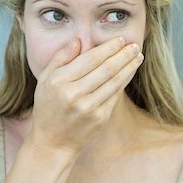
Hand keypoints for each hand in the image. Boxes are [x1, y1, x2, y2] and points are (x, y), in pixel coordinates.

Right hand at [28, 37, 143, 156]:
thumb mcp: (44, 79)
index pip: (90, 59)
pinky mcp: (99, 118)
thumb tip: (78, 40)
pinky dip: (125, 81)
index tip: (120, 39)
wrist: (52, 143)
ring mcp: (88, 108)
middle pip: (106, 69)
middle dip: (123, 55)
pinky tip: (131, 71)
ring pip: (115, 81)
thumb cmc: (48, 106)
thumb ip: (60, 58)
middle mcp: (74, 94)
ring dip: (129, 67)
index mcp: (59, 81)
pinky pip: (116, 95)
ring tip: (138, 55)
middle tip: (134, 45)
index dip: (108, 48)